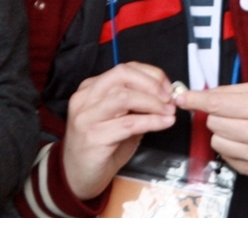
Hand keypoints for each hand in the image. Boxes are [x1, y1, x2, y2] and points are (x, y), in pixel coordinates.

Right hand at [61, 62, 176, 201]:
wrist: (77, 178)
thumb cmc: (100, 148)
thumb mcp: (118, 121)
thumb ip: (136, 106)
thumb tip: (164, 98)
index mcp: (90, 89)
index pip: (124, 69)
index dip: (150, 74)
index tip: (168, 87)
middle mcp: (85, 98)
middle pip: (122, 76)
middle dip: (151, 84)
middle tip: (169, 97)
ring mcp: (86, 117)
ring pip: (124, 97)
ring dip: (152, 103)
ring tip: (168, 111)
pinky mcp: (93, 137)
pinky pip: (128, 123)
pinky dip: (151, 121)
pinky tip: (164, 123)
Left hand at [175, 82, 247, 181]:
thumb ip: (232, 91)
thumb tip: (200, 95)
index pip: (217, 104)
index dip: (196, 100)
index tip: (182, 97)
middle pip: (214, 123)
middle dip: (216, 115)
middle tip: (233, 112)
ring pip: (217, 142)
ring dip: (223, 133)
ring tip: (241, 127)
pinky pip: (227, 159)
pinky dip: (232, 148)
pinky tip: (247, 142)